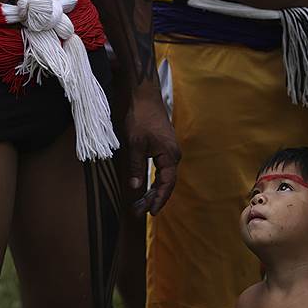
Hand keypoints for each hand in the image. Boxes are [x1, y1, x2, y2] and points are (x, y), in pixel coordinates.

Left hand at [125, 86, 179, 215]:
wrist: (142, 94)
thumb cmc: (139, 116)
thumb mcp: (135, 144)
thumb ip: (136, 167)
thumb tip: (135, 188)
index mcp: (170, 155)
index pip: (166, 184)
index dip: (159, 199)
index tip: (151, 213)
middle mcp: (172, 154)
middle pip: (166, 182)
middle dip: (153, 198)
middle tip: (139, 212)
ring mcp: (168, 148)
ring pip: (162, 175)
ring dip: (152, 189)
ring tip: (140, 203)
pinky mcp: (161, 144)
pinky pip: (159, 167)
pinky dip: (152, 178)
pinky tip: (144, 185)